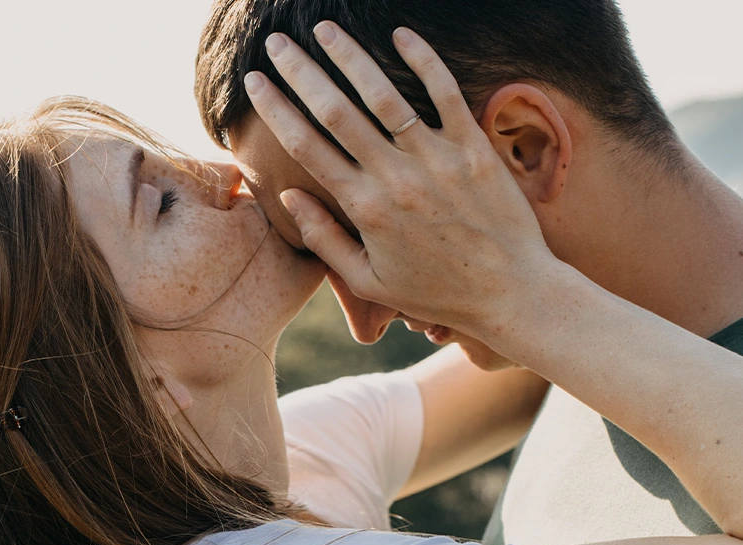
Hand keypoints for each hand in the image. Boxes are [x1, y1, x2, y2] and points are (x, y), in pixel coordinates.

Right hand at [245, 22, 559, 339]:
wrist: (511, 293)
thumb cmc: (436, 292)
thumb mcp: (369, 281)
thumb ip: (324, 239)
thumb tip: (289, 196)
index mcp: (364, 208)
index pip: (306, 147)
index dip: (275, 109)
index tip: (255, 82)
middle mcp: (394, 178)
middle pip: (335, 112)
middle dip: (299, 71)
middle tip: (276, 43)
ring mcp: (436, 160)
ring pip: (383, 95)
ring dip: (349, 56)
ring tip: (323, 28)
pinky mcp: (474, 149)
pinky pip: (445, 93)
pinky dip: (423, 60)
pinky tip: (401, 33)